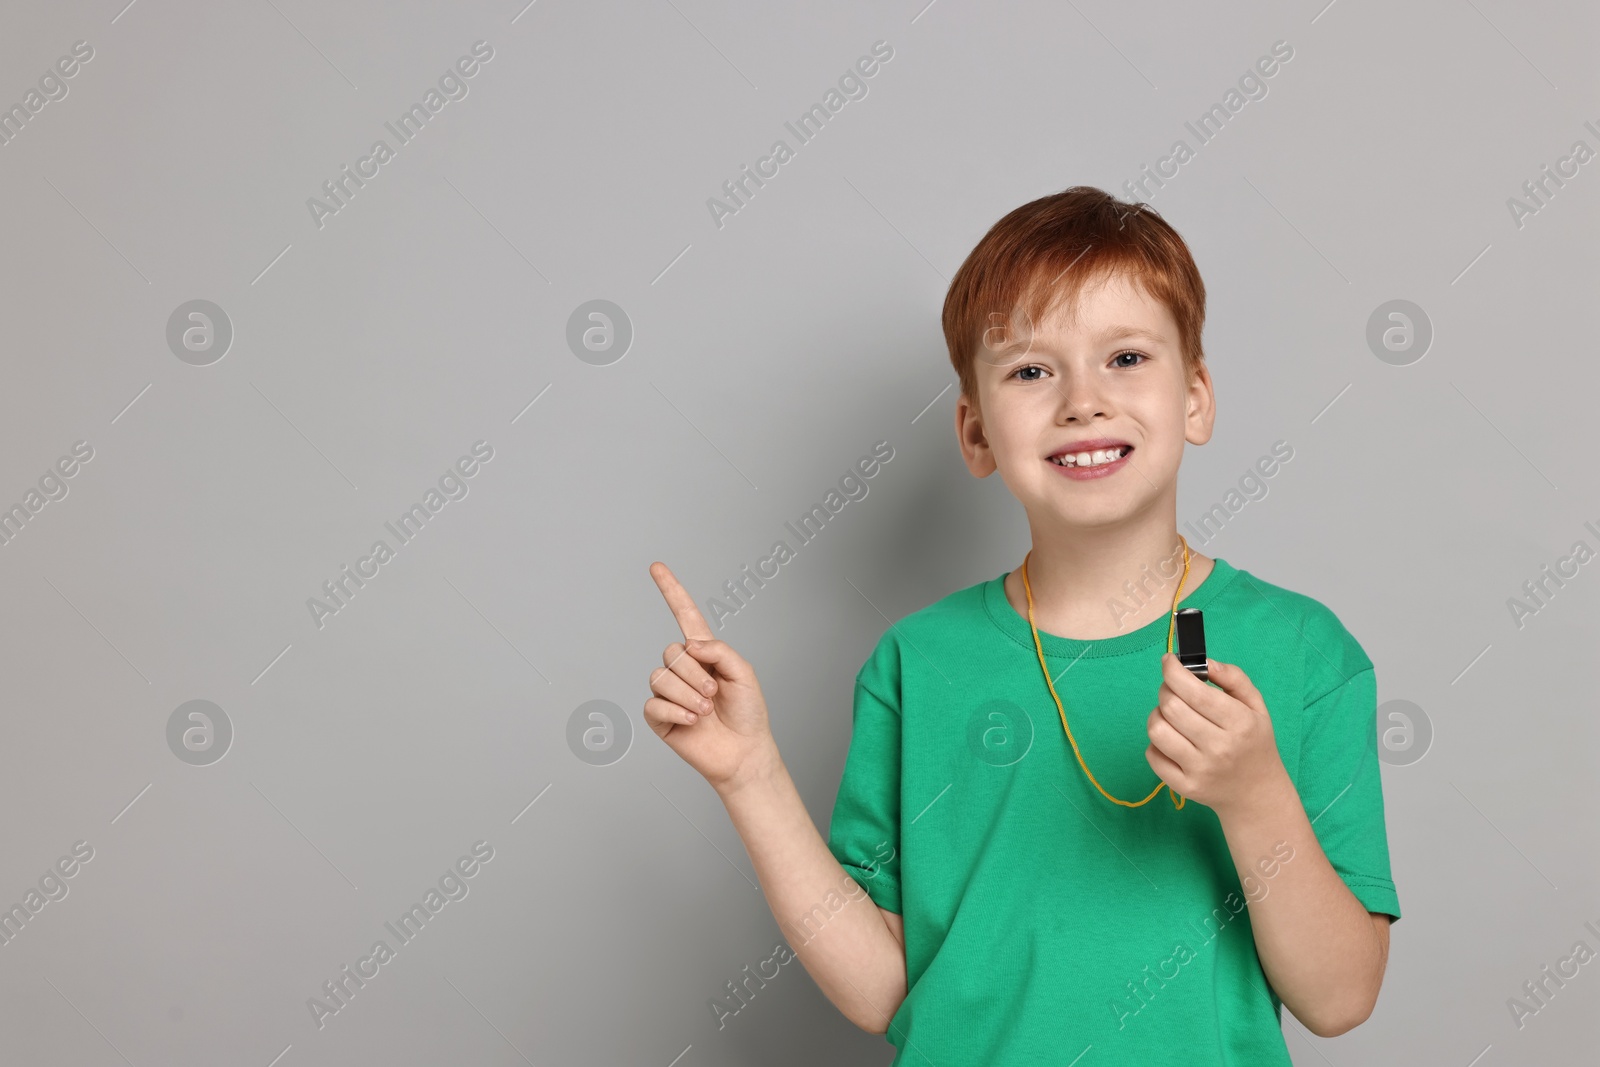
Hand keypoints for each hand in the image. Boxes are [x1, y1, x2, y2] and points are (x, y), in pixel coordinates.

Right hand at [645, 562, 779, 792]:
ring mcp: (668, 692)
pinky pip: (654, 704)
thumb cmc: (747, 713)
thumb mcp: (744, 674)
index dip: (671, 591)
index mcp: (704, 653)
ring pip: (661, 677)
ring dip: (688, 695)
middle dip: (695, 673)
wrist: (743, 752)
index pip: (684, 615)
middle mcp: (683, 669)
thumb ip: (719, 650)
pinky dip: (676, 713)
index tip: (656, 567)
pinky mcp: (659, 717)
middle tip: (714, 694)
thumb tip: (689, 644)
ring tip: (706, 710)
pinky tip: (693, 722)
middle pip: (671, 652)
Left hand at [1145, 654, 1288, 817]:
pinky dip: (1155, 742)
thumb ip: (1233, 677)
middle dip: (1166, 690)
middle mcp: (1220, 748)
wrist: (1257, 794)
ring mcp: (1200, 770)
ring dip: (1157, 715)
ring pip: (1157, 730)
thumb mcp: (1256, 706)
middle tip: (1173, 690)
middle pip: (1171, 707)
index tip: (1169, 661)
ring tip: (1171, 715)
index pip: (1195, 692)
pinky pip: (1152, 755)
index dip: (1173, 671)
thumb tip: (1203, 662)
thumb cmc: (1254, 743)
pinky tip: (1172, 740)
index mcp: (1240, 723)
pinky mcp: (1184, 787)